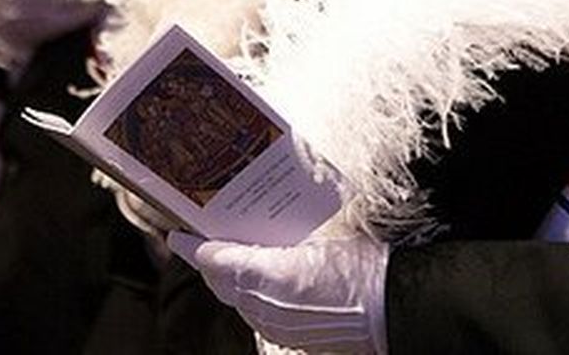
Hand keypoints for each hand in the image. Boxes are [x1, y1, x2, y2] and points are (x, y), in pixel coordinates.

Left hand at [170, 232, 388, 353]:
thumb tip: (217, 254)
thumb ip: (260, 253)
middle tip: (205, 234)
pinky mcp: (294, 334)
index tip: (176, 234)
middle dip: (211, 260)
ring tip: (235, 250)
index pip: (216, 262)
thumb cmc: (358, 273)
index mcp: (266, 281)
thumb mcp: (312, 246)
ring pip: (240, 297)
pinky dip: (253, 293)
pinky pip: (260, 312)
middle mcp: (265, 309)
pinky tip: (265, 275)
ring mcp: (280, 325)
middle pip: (224, 282)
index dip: (194, 247)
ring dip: (231, 277)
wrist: (392, 311)